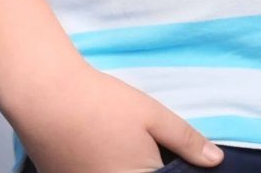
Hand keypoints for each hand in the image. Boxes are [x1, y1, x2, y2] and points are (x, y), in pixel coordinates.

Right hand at [12, 67, 223, 172]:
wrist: (45, 95)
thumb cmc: (101, 103)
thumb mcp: (154, 116)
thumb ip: (186, 141)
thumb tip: (215, 161)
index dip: (167, 168)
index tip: (166, 153)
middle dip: (147, 165)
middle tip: (139, 141)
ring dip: (123, 165)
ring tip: (114, 140)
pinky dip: (99, 167)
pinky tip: (97, 146)